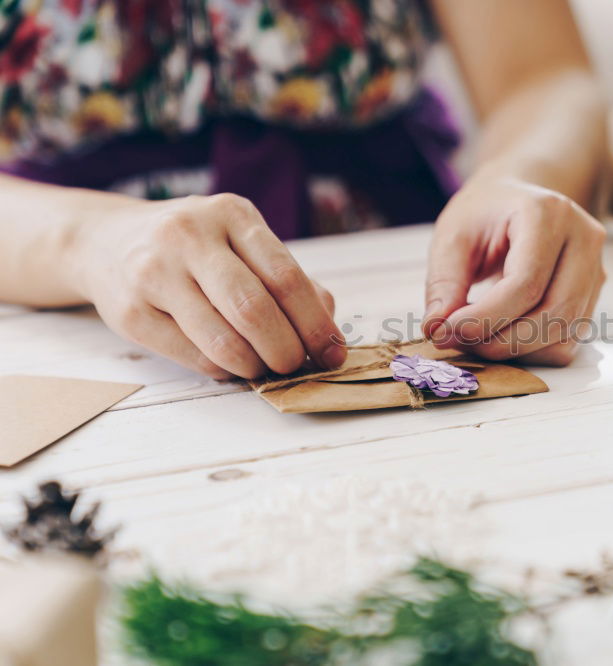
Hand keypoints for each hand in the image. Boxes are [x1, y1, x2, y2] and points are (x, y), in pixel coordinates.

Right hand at [72, 193, 345, 379]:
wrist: (105, 240)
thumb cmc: (194, 248)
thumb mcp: (240, 242)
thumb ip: (285, 277)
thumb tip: (327, 322)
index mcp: (231, 215)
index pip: (286, 276)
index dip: (315, 323)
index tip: (334, 352)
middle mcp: (189, 237)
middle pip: (254, 309)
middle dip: (287, 349)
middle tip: (298, 366)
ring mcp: (154, 273)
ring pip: (223, 339)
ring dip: (255, 365)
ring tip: (265, 368)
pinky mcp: (130, 312)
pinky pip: (192, 356)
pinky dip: (222, 369)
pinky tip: (230, 365)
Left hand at [422, 177, 605, 365]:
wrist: (519, 199)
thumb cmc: (485, 212)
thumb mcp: (453, 235)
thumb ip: (444, 283)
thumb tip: (437, 330)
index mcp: (548, 213)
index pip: (526, 282)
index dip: (486, 317)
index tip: (448, 332)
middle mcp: (583, 239)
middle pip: (553, 312)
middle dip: (501, 341)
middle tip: (458, 342)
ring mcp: (594, 268)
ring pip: (564, 333)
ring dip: (516, 350)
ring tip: (476, 339)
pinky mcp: (592, 294)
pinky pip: (567, 340)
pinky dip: (532, 351)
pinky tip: (500, 336)